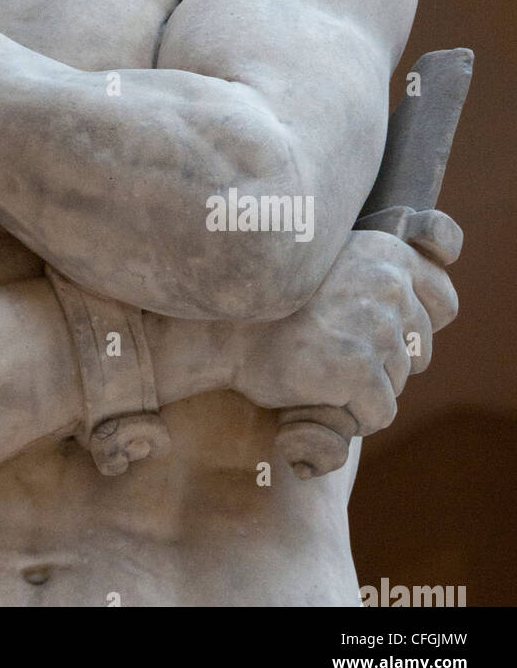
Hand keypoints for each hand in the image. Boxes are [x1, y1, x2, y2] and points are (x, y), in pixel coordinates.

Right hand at [232, 214, 459, 436]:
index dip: (414, 329)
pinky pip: (379, 413)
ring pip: (397, 384)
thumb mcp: (333, 270)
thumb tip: (413, 315)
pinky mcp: (358, 366)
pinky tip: (315, 390)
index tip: (378, 336)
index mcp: (386, 251)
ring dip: (361, 388)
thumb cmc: (276, 308)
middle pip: (418, 352)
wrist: (223, 332)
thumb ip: (377, 281)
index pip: (444, 304)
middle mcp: (388, 281)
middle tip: (329, 350)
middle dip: (382, 363)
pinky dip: (351, 416)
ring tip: (315, 365)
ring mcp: (375, 324)